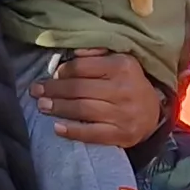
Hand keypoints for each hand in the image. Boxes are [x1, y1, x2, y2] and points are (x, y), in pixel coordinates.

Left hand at [34, 49, 165, 149]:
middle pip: (79, 89)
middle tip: (36, 91)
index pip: (83, 67)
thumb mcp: (120, 61)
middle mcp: (123, 89)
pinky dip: (73, 131)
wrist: (153, 114)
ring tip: (42, 106)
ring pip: (83, 109)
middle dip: (54, 90)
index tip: (52, 75)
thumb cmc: (129, 84)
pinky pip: (93, 133)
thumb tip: (71, 55)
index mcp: (122, 66)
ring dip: (58, 108)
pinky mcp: (122, 134)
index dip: (63, 72)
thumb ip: (96, 55)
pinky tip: (57, 128)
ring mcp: (123, 113)